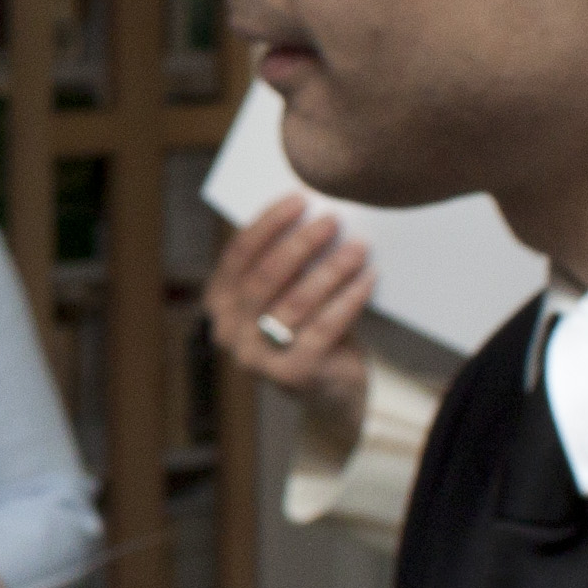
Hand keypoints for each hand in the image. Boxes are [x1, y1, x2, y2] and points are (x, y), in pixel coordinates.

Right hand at [207, 198, 372, 433]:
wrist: (329, 387)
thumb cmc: (306, 324)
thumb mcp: (284, 292)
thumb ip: (284, 261)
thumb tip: (311, 211)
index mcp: (219, 303)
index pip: (238, 255)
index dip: (268, 224)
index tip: (299, 200)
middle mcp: (229, 332)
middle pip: (264, 277)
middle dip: (301, 244)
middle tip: (332, 220)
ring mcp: (257, 358)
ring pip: (296, 301)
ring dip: (331, 269)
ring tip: (358, 246)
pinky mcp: (293, 374)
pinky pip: (324, 327)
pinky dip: (348, 299)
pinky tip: (367, 278)